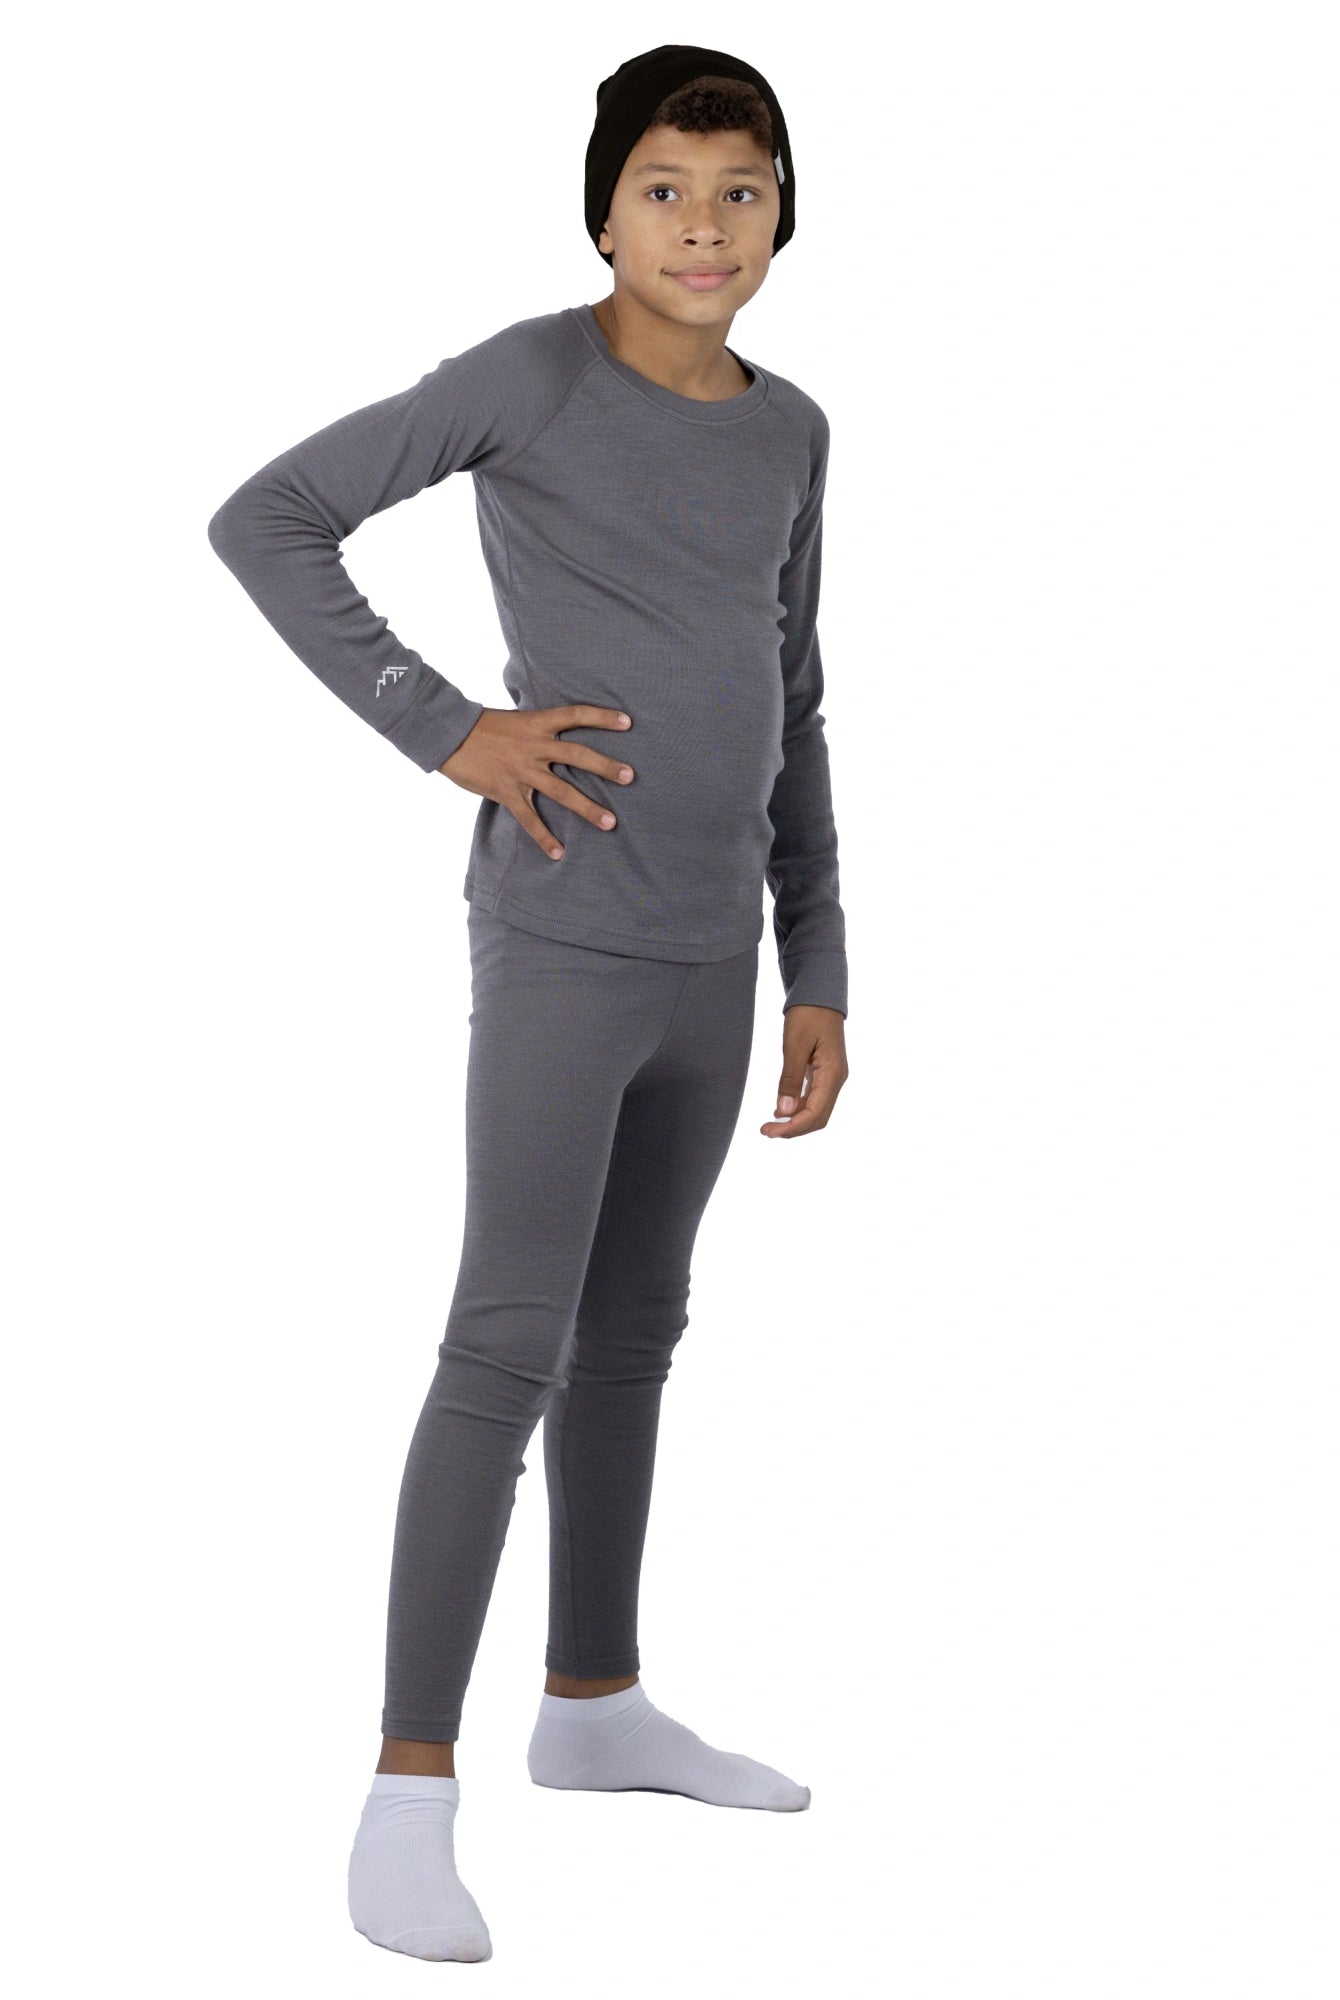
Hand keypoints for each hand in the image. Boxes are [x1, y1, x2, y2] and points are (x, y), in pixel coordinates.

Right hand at [439, 704, 634, 857]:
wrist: (446, 734)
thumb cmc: (481, 727)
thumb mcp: (514, 720)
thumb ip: (538, 730)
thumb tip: (558, 736)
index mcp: (536, 723)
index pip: (575, 715)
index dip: (602, 717)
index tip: (627, 723)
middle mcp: (533, 746)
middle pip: (577, 755)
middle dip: (605, 766)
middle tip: (630, 777)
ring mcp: (521, 770)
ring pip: (561, 790)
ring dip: (587, 808)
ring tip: (611, 823)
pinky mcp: (506, 791)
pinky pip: (529, 818)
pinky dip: (544, 837)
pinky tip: (558, 854)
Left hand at [760, 1005, 848, 1137]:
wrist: (819, 993)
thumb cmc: (808, 1014)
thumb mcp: (794, 1045)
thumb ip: (789, 1079)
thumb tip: (783, 1112)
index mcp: (832, 1074)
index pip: (815, 1113)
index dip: (792, 1127)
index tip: (769, 1131)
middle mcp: (836, 1079)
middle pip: (818, 1118)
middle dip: (793, 1129)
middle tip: (766, 1131)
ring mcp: (832, 1076)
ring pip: (816, 1110)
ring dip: (795, 1121)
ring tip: (770, 1124)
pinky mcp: (824, 1072)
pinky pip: (813, 1098)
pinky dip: (798, 1108)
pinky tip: (781, 1110)